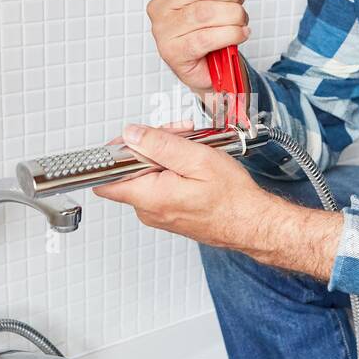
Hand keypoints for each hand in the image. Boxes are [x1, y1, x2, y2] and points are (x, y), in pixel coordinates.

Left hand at [92, 122, 344, 281]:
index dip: (115, 152)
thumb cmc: (233, 199)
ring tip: (193, 149)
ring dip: (166, 155)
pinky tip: (193, 164)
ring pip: (147, 174)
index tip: (133, 138)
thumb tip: (131, 135)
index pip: (105, 178)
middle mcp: (149, 210)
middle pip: (130, 169)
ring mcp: (158, 213)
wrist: (253, 224)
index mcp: (150, 197)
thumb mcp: (197, 159)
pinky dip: (173, 169)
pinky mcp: (168, 212)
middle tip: (179, 136)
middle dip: (151, 145)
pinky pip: (160, 185)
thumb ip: (159, 145)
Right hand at [148, 0, 249, 98]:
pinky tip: (240, 34)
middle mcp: (159, 5)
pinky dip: (231, 34)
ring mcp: (163, 30)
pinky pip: (207, 38)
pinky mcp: (173, 53)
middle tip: (240, 0)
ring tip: (241, 20)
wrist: (210, 66)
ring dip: (233, 15)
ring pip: (205, 12)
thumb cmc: (208, 26)